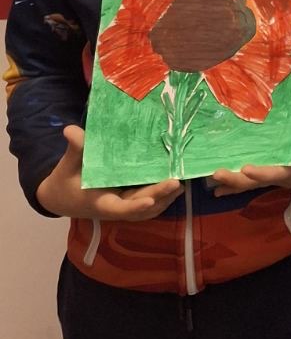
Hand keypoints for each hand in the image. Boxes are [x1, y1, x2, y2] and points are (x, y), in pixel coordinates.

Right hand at [36, 126, 181, 220]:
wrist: (61, 197)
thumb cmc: (66, 181)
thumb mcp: (68, 165)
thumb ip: (75, 149)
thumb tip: (70, 130)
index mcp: (100, 202)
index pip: (119, 208)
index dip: (134, 206)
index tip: (148, 200)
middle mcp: (115, 207)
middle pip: (140, 206)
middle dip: (158, 195)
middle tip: (176, 182)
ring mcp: (123, 205)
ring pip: (147, 208)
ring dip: (164, 199)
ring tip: (181, 183)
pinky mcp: (128, 200)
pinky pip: (147, 203)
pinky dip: (161, 198)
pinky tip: (176, 185)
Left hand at [210, 91, 290, 197]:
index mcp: (290, 168)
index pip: (273, 172)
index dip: (259, 172)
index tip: (246, 168)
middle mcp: (277, 177)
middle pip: (253, 183)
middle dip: (234, 179)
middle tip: (216, 172)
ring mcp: (272, 179)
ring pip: (248, 185)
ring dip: (231, 183)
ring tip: (212, 181)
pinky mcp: (270, 179)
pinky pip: (250, 185)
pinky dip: (236, 185)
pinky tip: (219, 189)